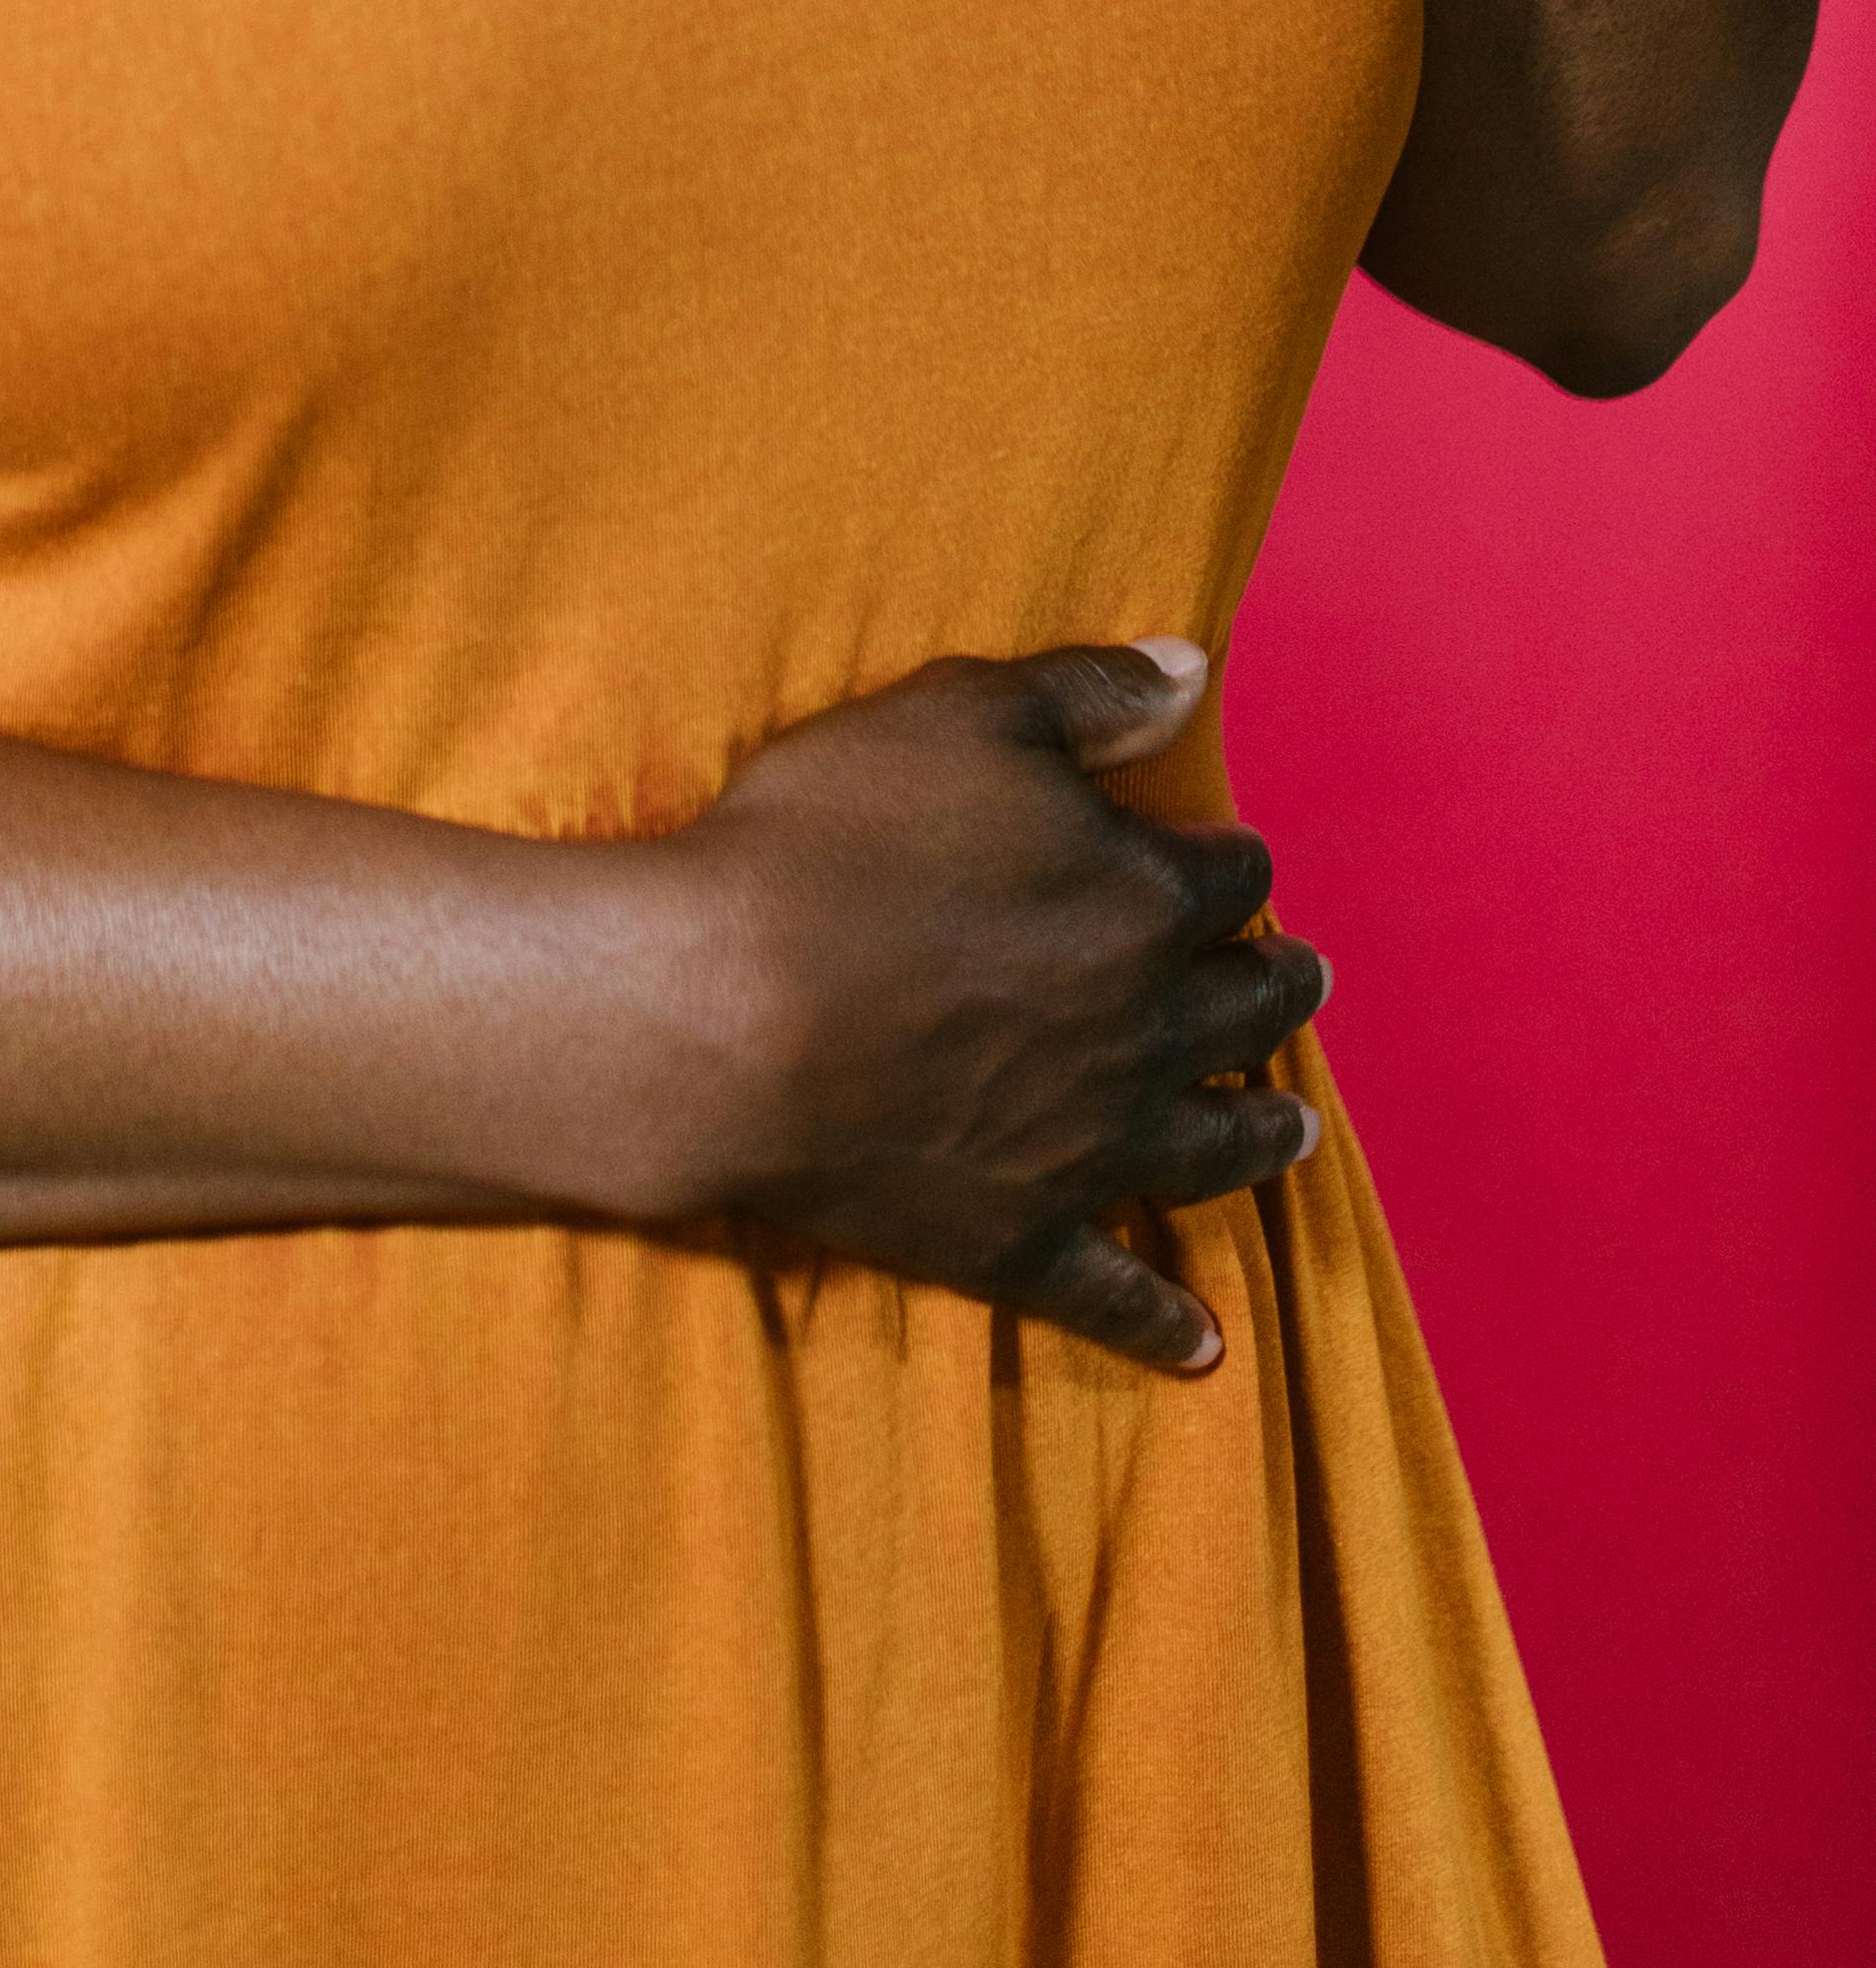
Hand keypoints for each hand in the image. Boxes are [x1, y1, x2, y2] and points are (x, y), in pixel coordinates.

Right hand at [646, 641, 1326, 1370]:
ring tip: (1292, 1126)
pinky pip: (1113, 1297)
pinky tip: (1204, 1350)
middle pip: (1246, 1008)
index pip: (1228, 874)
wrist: (724, 1012)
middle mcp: (1147, 1033)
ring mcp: (1090, 1150)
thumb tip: (1189, 672)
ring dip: (1263, 1135)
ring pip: (1215, 1149)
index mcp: (1144, 902)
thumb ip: (1086, 693)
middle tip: (1298, 979)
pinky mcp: (1018, 1239)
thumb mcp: (958, 713)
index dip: (1228, 859)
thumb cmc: (833, 842)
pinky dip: (1163, 1327)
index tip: (1226, 856)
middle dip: (1276, 985)